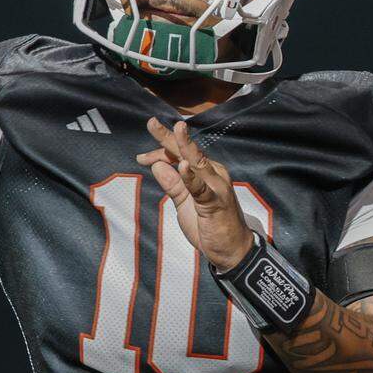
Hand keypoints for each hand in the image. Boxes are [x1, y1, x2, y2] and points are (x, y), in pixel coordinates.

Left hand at [137, 118, 254, 270]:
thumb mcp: (184, 202)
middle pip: (188, 152)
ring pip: (199, 163)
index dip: (160, 151)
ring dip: (187, 146)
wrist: (231, 250)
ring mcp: (216, 187)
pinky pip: (202, 188)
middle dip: (169, 136)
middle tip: (151, 122)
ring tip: (177, 129)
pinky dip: (192, 178)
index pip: (179, 155)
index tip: (141, 157)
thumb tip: (156, 165)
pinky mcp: (217, 203)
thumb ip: (172, 184)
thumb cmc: (208, 224)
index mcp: (204, 172)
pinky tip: (183, 166)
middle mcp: (212, 173)